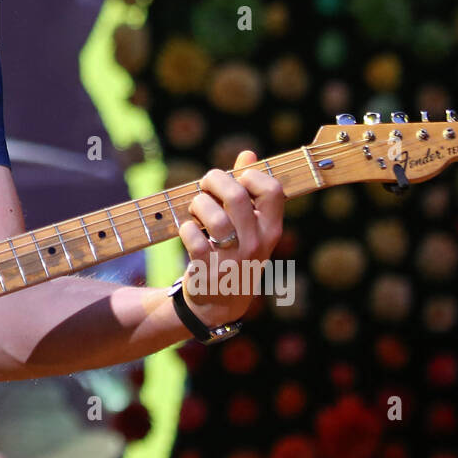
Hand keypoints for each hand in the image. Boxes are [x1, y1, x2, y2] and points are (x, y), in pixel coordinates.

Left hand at [175, 149, 285, 328]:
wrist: (219, 303)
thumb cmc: (234, 253)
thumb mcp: (249, 227)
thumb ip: (249, 190)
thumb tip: (248, 153)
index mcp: (271, 230)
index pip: (272, 190)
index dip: (250, 175)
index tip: (236, 180)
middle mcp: (256, 245)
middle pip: (236, 196)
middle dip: (214, 181)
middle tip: (205, 186)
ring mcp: (232, 260)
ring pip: (212, 216)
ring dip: (197, 204)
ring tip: (195, 209)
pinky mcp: (208, 271)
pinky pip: (192, 237)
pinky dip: (185, 228)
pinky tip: (189, 231)